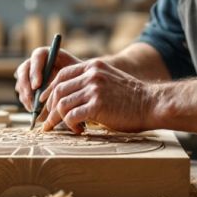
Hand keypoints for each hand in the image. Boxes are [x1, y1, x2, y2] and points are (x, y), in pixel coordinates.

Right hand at [15, 47, 81, 113]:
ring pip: (21, 83)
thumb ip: (65, 79)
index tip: (37, 85)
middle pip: (24, 69)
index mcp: (50, 54)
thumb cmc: (80, 78)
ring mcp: (30, 74)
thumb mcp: (77, 76)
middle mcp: (37, 62)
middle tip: (33, 101)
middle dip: (26, 86)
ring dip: (26, 97)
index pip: (38, 56)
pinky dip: (27, 103)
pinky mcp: (27, 85)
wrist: (78, 85)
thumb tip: (54, 91)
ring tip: (35, 109)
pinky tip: (35, 111)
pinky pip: (22, 93)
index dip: (35, 70)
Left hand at [39, 59, 156, 133]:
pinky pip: (72, 116)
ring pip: (62, 104)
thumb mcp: (109, 80)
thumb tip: (70, 97)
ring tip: (62, 128)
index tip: (45, 103)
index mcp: (93, 66)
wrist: (151, 104)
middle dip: (50, 108)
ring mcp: (94, 89)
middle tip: (48, 122)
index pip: (62, 75)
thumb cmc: (131, 98)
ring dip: (58, 119)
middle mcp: (92, 75)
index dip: (50, 90)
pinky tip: (78, 130)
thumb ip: (91, 82)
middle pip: (58, 90)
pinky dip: (71, 125)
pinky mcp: (97, 105)